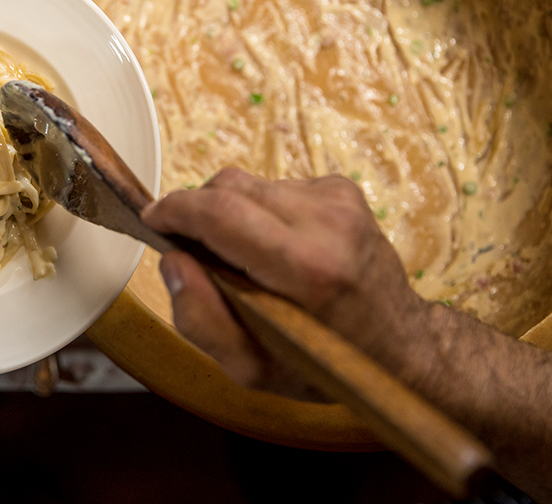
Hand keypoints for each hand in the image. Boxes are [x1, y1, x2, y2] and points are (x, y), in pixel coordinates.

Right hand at [141, 168, 425, 390]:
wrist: (399, 345)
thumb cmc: (324, 363)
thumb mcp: (252, 369)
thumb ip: (200, 319)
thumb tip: (171, 261)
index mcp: (308, 268)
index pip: (219, 212)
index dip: (174, 210)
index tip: (153, 220)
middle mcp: (328, 222)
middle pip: (228, 186)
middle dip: (196, 210)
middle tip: (193, 248)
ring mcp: (340, 200)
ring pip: (249, 182)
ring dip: (229, 212)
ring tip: (244, 255)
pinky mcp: (343, 189)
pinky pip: (275, 185)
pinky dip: (260, 210)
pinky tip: (275, 245)